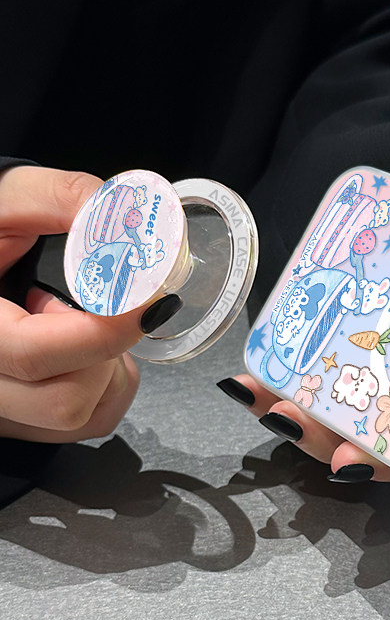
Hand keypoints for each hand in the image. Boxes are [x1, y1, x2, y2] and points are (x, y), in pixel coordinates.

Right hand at [0, 166, 165, 443]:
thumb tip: (122, 218)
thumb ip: (63, 197)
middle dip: (105, 352)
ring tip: (81, 320)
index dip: (101, 333)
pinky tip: (79, 346)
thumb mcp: (8, 198)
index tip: (146, 302)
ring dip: (108, 368)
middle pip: (63, 402)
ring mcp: (1, 408)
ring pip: (79, 419)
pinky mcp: (23, 421)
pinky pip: (87, 423)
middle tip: (107, 307)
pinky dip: (105, 385)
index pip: (33, 354)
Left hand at [218, 129, 389, 481]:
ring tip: (279, 411)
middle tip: (341, 455)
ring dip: (316, 429)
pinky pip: (311, 385)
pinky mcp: (333, 350)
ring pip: (353, 420)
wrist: (386, 183)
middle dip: (367, 450)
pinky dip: (281, 391)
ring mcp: (377, 360)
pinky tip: (250, 384)